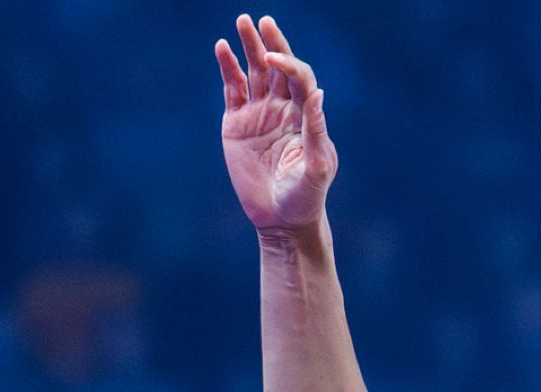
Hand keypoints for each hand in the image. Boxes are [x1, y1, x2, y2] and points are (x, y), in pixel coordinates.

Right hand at [215, 14, 334, 233]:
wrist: (281, 221)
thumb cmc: (306, 197)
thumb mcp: (315, 168)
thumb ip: (316, 131)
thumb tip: (317, 93)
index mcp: (306, 115)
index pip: (299, 77)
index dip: (289, 63)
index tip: (275, 57)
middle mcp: (284, 108)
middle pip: (278, 66)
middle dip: (271, 42)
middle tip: (262, 21)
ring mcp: (260, 113)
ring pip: (254, 71)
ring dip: (248, 47)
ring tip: (242, 22)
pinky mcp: (238, 123)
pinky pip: (233, 89)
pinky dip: (228, 68)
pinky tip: (222, 49)